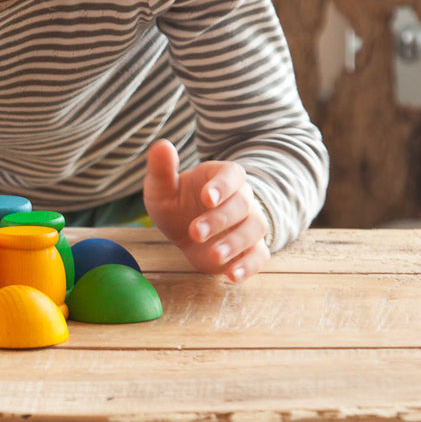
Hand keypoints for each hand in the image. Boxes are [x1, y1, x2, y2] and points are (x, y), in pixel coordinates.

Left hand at [142, 139, 269, 281]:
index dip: (222, 186)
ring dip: (235, 243)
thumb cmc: (176, 203)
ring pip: (255, 229)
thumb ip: (162, 169)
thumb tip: (162, 145)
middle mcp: (241, 198)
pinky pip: (259, 256)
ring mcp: (249, 223)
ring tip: (214, 255)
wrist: (185, 231)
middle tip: (195, 232)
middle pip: (242, 205)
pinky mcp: (251, 249)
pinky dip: (249, 266)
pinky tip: (231, 276)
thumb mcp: (161, 187)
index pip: (232, 175)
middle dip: (219, 219)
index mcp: (221, 177)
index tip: (206, 197)